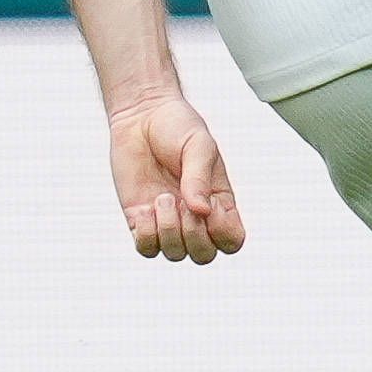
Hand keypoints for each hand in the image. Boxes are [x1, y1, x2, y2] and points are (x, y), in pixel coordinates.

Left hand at [106, 92, 239, 261]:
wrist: (141, 117)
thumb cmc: (177, 127)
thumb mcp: (199, 146)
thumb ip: (200, 178)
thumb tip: (200, 210)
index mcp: (219, 201)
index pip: (231, 240)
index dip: (223, 233)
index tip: (211, 206)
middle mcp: (195, 216)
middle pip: (203, 255)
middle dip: (194, 235)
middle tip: (184, 204)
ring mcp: (167, 220)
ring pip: (175, 254)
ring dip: (169, 230)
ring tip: (163, 197)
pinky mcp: (140, 219)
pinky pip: (146, 248)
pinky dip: (147, 235)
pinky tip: (146, 209)